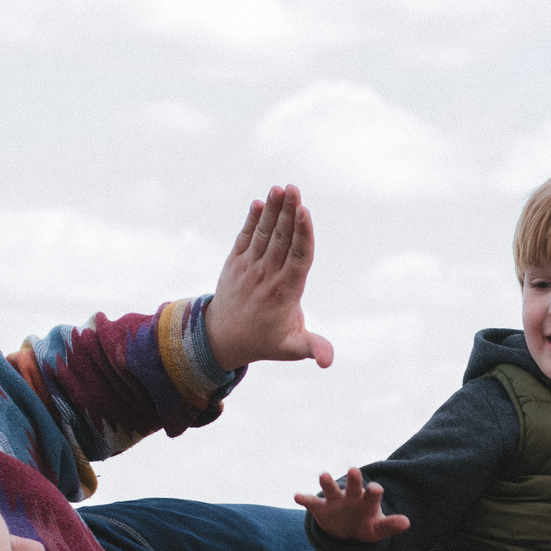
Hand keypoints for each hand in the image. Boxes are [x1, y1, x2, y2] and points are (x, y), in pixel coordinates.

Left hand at [206, 185, 333, 373]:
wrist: (222, 338)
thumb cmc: (265, 340)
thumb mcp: (291, 348)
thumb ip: (312, 348)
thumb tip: (328, 362)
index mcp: (285, 292)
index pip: (298, 258)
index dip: (303, 234)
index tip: (305, 212)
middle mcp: (266, 276)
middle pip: (281, 239)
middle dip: (288, 213)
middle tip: (295, 189)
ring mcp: (248, 268)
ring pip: (264, 234)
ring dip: (273, 211)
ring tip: (281, 188)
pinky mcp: (235, 263)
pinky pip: (244, 237)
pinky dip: (252, 220)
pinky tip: (260, 202)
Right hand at [295, 468, 410, 542]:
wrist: (346, 529)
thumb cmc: (365, 525)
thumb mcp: (378, 529)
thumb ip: (390, 525)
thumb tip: (408, 523)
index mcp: (367, 500)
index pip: (373, 494)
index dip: (374, 491)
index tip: (376, 489)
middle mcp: (351, 496)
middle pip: (353, 486)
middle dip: (353, 479)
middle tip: (354, 470)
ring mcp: (334, 500)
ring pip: (330, 489)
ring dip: (327, 482)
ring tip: (324, 475)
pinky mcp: (320, 508)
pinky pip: (311, 502)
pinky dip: (304, 498)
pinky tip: (297, 496)